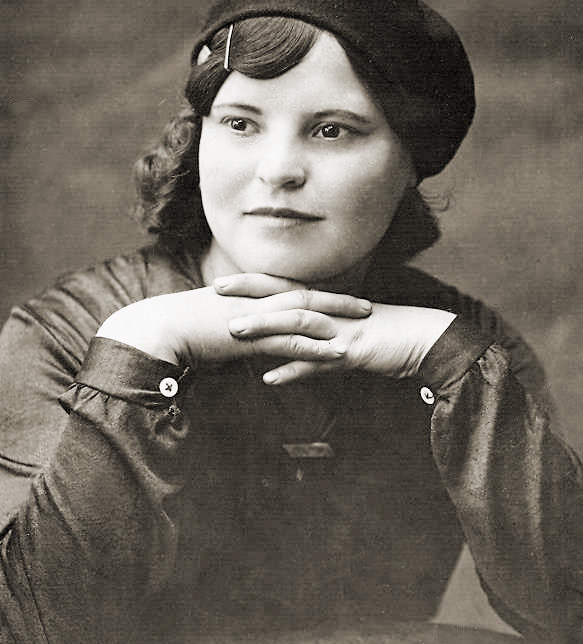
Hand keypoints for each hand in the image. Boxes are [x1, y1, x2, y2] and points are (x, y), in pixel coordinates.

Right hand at [96, 280, 372, 367]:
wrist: (159, 329)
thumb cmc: (181, 326)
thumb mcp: (213, 319)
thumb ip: (234, 323)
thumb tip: (243, 332)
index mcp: (250, 294)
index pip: (292, 288)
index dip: (320, 291)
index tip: (341, 295)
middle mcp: (257, 300)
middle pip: (308, 295)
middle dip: (339, 300)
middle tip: (367, 305)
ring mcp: (256, 317)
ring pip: (306, 315)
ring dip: (337, 320)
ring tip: (363, 327)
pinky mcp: (251, 338)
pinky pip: (291, 342)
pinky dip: (316, 347)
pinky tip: (337, 354)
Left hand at [214, 273, 456, 383]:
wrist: (425, 340)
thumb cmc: (385, 335)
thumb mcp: (344, 334)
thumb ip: (311, 345)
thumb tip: (277, 361)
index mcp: (328, 304)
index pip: (284, 289)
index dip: (253, 284)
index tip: (222, 284)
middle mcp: (330, 312)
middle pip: (284, 298)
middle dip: (250, 293)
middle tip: (216, 291)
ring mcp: (340, 331)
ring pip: (298, 325)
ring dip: (267, 327)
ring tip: (236, 330)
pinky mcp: (352, 352)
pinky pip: (320, 363)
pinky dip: (295, 371)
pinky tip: (270, 379)